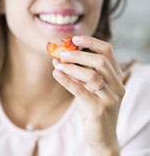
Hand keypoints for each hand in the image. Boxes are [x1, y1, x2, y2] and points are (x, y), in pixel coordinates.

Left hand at [53, 36, 124, 154]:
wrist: (102, 136)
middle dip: (79, 54)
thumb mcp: (88, 88)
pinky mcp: (100, 110)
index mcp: (116, 76)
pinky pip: (81, 91)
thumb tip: (57, 59)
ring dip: (71, 68)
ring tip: (57, 65)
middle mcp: (118, 85)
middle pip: (100, 61)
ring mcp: (111, 98)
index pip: (108, 51)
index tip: (75, 39)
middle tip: (62, 54)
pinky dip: (67, 81)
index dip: (91, 42)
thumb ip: (77, 73)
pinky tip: (57, 74)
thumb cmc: (94, 108)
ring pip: (92, 75)